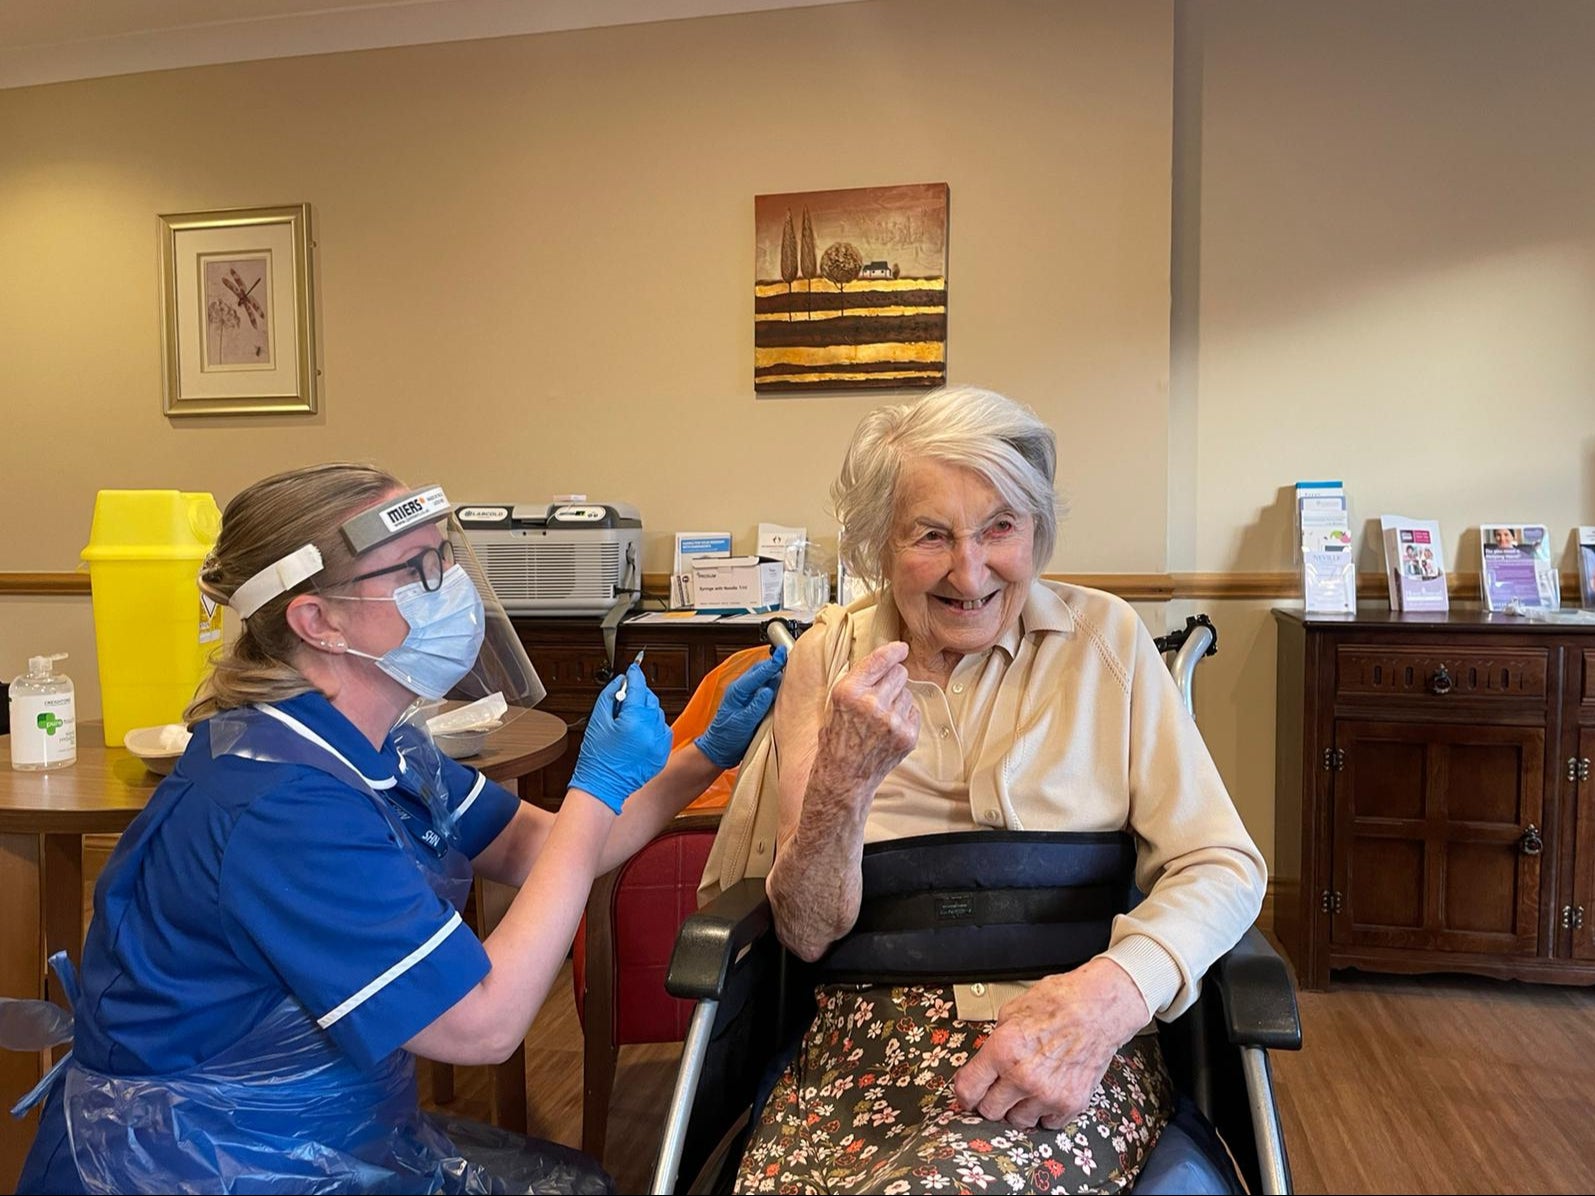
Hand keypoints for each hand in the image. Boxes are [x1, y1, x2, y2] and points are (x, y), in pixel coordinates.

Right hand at [570, 663, 671, 812]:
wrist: (602, 787)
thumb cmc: (597, 758)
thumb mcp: (597, 721)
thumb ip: (609, 696)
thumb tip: (620, 682)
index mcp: (635, 721)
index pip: (638, 687)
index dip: (634, 675)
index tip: (633, 669)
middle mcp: (651, 731)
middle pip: (650, 699)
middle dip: (639, 695)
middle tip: (624, 700)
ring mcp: (659, 743)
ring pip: (658, 715)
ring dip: (646, 711)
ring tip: (628, 721)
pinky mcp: (662, 753)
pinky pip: (662, 731)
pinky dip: (652, 727)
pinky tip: (637, 733)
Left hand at [694, 645, 787, 767]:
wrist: (718, 751)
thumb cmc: (726, 738)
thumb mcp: (742, 723)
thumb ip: (756, 706)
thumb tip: (768, 690)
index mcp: (737, 691)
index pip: (758, 672)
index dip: (773, 663)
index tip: (785, 653)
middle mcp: (742, 690)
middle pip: (761, 670)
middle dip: (775, 664)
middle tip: (792, 658)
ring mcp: (746, 696)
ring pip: (763, 679)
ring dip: (776, 675)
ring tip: (791, 671)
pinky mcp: (751, 703)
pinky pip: (765, 690)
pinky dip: (774, 686)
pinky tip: (783, 687)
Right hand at [808, 641, 919, 808]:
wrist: (844, 777)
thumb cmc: (836, 741)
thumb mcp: (835, 704)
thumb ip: (858, 681)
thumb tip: (884, 660)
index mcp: (849, 692)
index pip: (878, 660)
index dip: (893, 651)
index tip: (902, 648)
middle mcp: (871, 704)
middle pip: (899, 673)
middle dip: (893, 679)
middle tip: (881, 694)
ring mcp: (891, 721)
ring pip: (908, 692)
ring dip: (898, 700)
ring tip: (881, 718)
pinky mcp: (906, 735)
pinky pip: (914, 711)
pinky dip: (904, 717)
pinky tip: (889, 729)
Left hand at [952, 958, 1148, 1128]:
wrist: (1099, 1009)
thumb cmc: (1059, 1002)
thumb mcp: (1011, 1011)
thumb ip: (995, 1041)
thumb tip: (984, 1061)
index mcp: (1003, 1050)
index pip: (968, 1090)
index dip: (964, 1094)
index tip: (967, 1094)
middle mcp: (1023, 1076)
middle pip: (989, 1112)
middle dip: (989, 1101)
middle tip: (996, 1091)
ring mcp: (1048, 1094)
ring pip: (1017, 1122)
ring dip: (1017, 1109)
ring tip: (1025, 1090)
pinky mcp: (1071, 1104)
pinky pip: (1047, 1124)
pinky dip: (1044, 1113)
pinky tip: (1046, 1094)